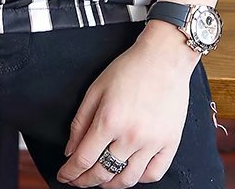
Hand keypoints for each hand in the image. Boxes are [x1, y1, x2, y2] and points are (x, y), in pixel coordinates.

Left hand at [56, 22, 199, 186]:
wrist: (163, 58)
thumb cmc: (130, 68)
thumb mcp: (96, 89)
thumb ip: (80, 121)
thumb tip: (70, 149)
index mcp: (109, 120)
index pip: (83, 159)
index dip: (70, 172)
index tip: (64, 175)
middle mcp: (131, 135)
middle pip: (103, 172)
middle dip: (85, 181)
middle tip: (78, 180)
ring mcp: (152, 142)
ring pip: (128, 179)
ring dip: (111, 184)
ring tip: (101, 180)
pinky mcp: (170, 143)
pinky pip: (154, 174)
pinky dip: (139, 179)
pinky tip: (129, 172)